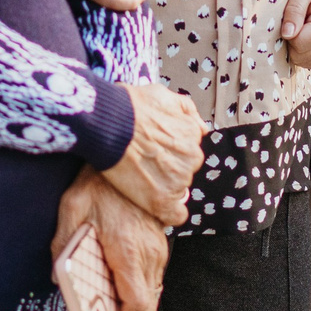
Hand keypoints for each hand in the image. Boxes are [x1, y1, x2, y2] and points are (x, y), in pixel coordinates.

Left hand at [54, 167, 167, 310]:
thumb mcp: (72, 209)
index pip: (137, 304)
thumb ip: (63, 245)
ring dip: (134, 302)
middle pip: (149, 305)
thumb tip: (57, 276)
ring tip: (108, 298)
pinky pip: (154, 276)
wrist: (128, 154)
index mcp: (128, 251)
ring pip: (154, 292)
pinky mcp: (160, 242)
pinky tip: (119, 278)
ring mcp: (158, 248)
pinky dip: (140, 285)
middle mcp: (149, 254)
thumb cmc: (98, 183)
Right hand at [101, 82, 206, 225]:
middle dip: (167, 167)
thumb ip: (186, 110)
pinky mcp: (162, 200)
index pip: (188, 150)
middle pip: (183, 169)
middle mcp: (191, 158)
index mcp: (192, 135)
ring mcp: (178, 180)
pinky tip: (153, 204)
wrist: (108, 123)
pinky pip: (175, 215)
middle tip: (145, 162)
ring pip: (177, 189)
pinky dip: (167, 213)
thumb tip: (201, 126)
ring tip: (139, 175)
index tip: (156, 151)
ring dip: (162, 185)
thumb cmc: (130, 107)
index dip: (170, 151)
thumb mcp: (164, 95)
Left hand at [279, 0, 310, 69]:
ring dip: (297, 48)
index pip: (300, 44)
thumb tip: (287, 34)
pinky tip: (305, 33)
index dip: (287, 33)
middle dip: (291, 42)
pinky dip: (304, 50)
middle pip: (302, 57)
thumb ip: (294, 11)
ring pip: (306, 62)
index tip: (288, 18)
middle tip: (293, 21)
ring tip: (300, 25)